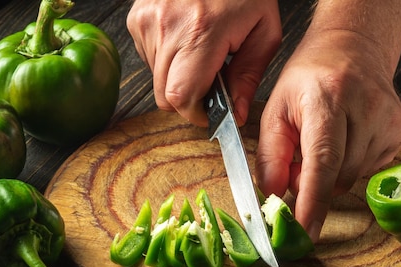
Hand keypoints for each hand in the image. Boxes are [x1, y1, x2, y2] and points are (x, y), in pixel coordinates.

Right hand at [127, 0, 281, 125]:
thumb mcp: (263, 31)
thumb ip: (249, 77)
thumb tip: (236, 113)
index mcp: (202, 32)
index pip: (181, 97)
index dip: (196, 114)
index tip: (210, 112)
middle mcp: (167, 27)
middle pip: (165, 95)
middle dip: (189, 99)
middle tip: (211, 80)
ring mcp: (147, 21)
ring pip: (156, 79)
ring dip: (178, 77)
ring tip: (200, 51)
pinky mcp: (137, 18)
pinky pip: (148, 58)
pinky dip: (167, 59)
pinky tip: (186, 39)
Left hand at [256, 30, 400, 241]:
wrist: (352, 48)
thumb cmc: (309, 78)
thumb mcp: (276, 110)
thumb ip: (271, 157)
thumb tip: (273, 198)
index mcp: (328, 98)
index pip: (322, 161)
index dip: (312, 202)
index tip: (304, 232)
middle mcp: (365, 107)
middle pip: (338, 177)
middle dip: (313, 183)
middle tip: (300, 159)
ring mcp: (389, 120)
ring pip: (353, 178)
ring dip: (332, 173)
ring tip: (326, 140)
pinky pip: (369, 170)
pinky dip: (351, 165)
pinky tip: (347, 138)